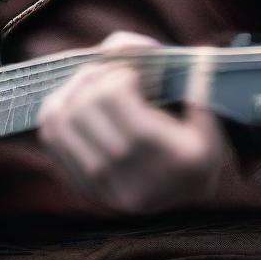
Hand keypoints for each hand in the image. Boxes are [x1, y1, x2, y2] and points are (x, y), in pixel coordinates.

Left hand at [35, 30, 224, 213]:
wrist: (181, 203)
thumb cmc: (195, 156)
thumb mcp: (209, 128)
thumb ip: (200, 88)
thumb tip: (199, 56)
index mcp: (163, 156)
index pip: (114, 94)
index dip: (118, 72)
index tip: (133, 72)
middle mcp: (126, 175)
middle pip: (85, 103)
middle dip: (95, 75)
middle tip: (111, 73)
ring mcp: (99, 184)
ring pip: (61, 118)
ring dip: (71, 90)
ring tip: (91, 83)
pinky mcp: (81, 185)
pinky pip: (51, 138)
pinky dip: (56, 111)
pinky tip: (75, 101)